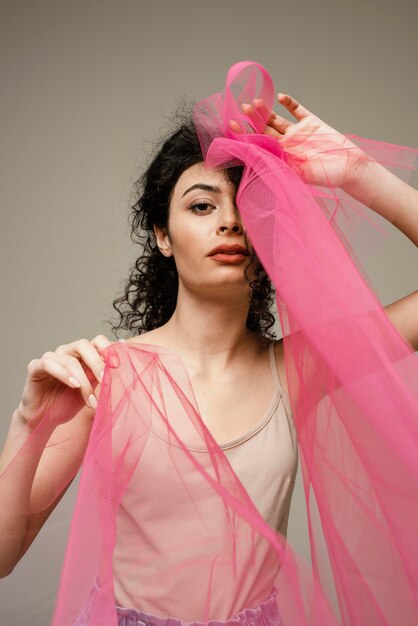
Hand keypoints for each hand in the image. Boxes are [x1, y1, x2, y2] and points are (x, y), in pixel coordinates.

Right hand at [16, 335, 113, 429]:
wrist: (44, 418)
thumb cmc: (67, 402)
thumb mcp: (89, 390)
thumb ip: (99, 377)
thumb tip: (115, 367)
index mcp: (81, 355)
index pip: (96, 341)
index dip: (108, 349)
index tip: (117, 365)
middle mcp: (66, 352)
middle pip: (83, 345)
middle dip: (97, 362)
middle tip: (105, 379)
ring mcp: (51, 358)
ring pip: (70, 360)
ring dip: (83, 381)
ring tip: (90, 399)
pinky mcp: (35, 366)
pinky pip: (49, 364)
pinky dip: (64, 374)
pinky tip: (74, 385)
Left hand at [229, 93, 368, 189]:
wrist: (351, 168)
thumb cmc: (326, 176)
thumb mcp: (300, 174)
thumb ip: (282, 166)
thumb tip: (260, 162)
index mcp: (281, 158)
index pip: (258, 145)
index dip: (245, 135)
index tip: (233, 126)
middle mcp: (287, 145)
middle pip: (265, 131)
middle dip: (253, 120)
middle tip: (242, 109)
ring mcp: (299, 133)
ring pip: (277, 120)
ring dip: (266, 111)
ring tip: (256, 102)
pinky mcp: (312, 123)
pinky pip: (298, 111)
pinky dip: (290, 103)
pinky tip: (281, 97)